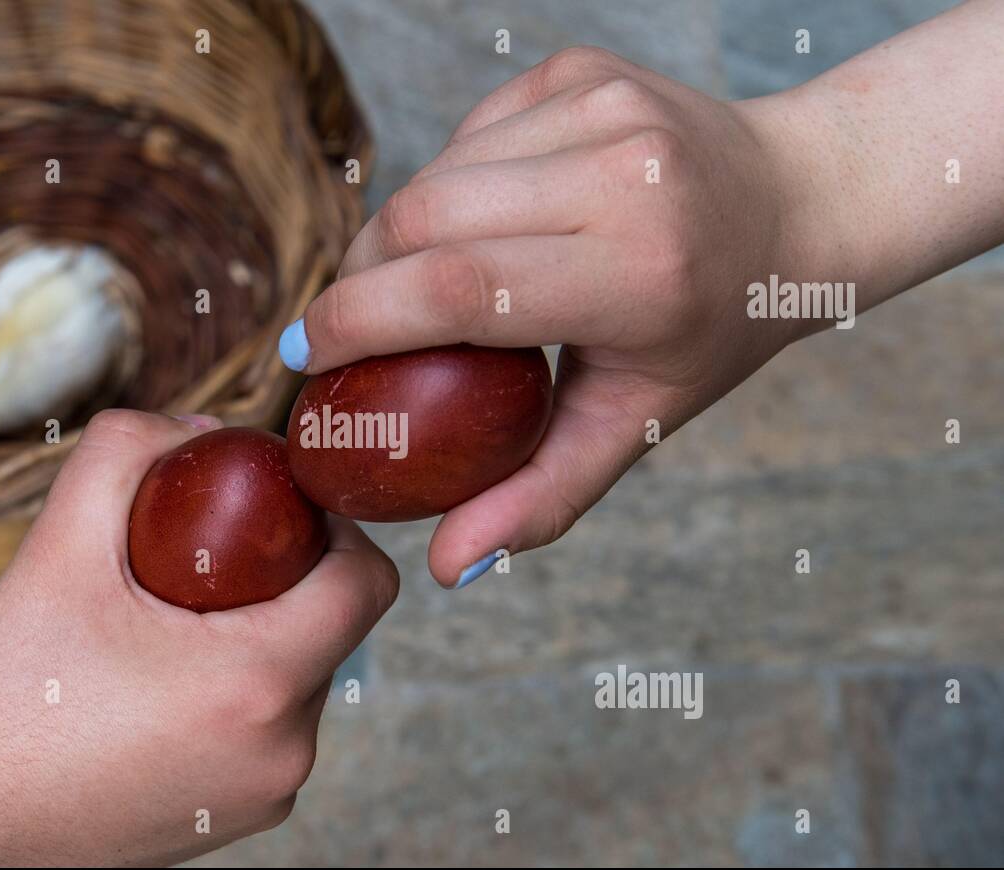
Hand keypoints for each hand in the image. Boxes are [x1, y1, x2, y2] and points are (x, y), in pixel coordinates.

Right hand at [0, 411, 397, 866]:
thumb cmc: (3, 696)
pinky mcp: (245, 821)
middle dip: (282, 578)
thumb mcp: (55, 549)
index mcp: (259, 683)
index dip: (334, 527)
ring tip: (171, 624)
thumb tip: (197, 427)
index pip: (367, 581)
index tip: (274, 509)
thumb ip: (125, 453)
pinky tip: (162, 685)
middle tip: (201, 558)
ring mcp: (270, 793)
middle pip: (333, 626)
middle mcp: (286, 749)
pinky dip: (236, 694)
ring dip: (257, 636)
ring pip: (301, 678)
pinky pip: (269, 730)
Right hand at [283, 47, 822, 587]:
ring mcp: (603, 104)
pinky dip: (447, 189)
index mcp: (641, 272)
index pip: (459, 287)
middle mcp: (624, 174)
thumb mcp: (637, 424)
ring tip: (414, 286)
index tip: (307, 357)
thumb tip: (446, 569)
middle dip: (360, 278)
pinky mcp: (579, 68)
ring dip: (397, 235)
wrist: (794, 201)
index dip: (359, 320)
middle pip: (423, 217)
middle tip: (347, 329)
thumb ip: (542, 497)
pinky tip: (482, 225)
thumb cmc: (711, 328)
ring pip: (433, 172)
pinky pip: (465, 136)